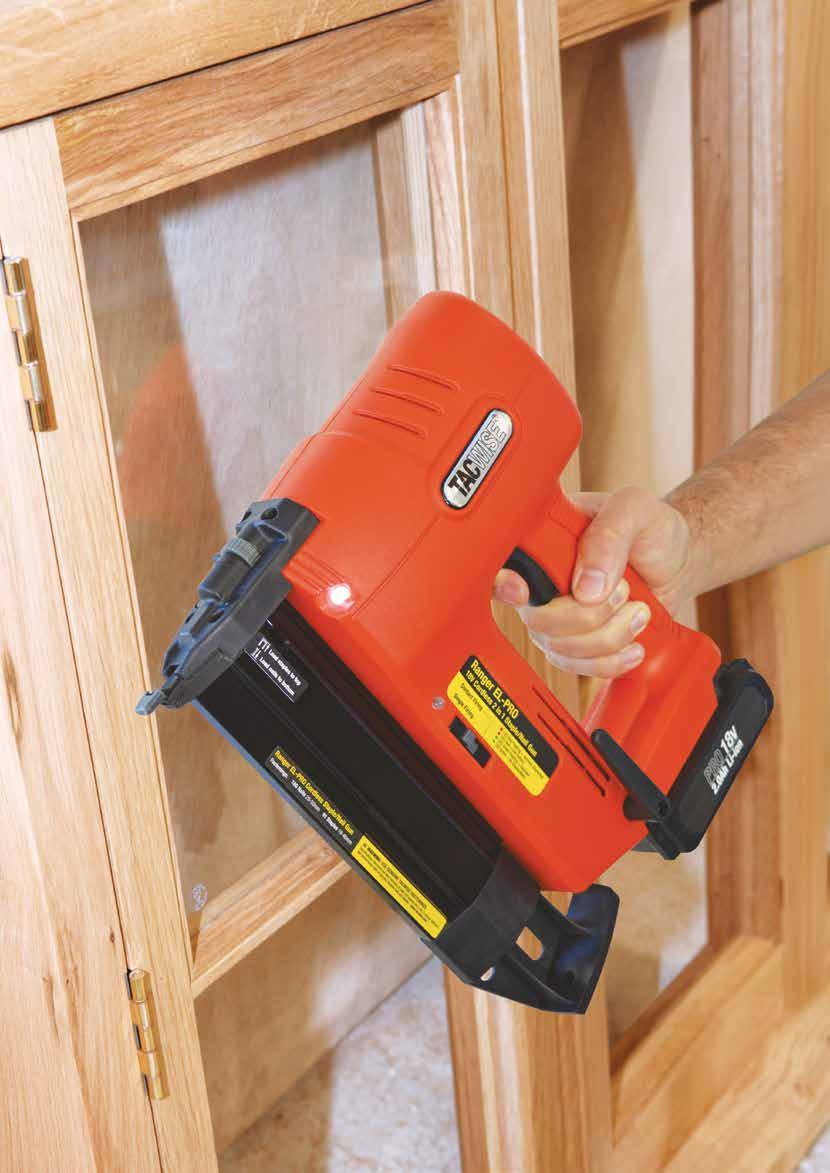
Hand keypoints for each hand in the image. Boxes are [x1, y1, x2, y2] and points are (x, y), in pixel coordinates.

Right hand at [493, 488, 693, 677]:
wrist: (677, 562)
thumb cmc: (652, 528)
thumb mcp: (635, 510)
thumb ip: (609, 536)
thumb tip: (586, 587)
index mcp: (544, 541)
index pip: (503, 567)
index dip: (504, 585)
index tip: (523, 592)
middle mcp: (542, 581)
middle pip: (538, 620)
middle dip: (589, 616)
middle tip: (623, 591)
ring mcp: (557, 616)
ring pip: (561, 649)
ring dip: (609, 637)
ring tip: (639, 610)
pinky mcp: (578, 642)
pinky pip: (579, 667)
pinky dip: (611, 661)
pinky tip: (633, 644)